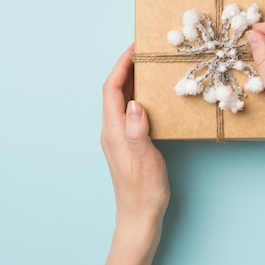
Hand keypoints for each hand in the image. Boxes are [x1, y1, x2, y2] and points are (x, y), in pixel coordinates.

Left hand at [100, 45, 168, 264]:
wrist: (140, 215)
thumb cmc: (143, 190)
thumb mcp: (144, 159)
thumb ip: (138, 131)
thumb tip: (135, 103)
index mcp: (113, 131)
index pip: (111, 90)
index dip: (121, 66)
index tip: (134, 48)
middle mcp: (112, 131)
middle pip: (114, 91)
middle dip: (126, 68)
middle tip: (144, 53)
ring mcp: (119, 137)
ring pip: (122, 100)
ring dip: (132, 81)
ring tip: (148, 68)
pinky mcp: (128, 142)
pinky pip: (130, 111)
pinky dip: (139, 96)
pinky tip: (152, 96)